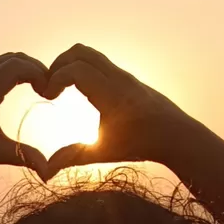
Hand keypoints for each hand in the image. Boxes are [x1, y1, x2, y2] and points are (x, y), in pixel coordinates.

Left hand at [0, 52, 50, 177]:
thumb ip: (24, 157)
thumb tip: (49, 172)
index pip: (15, 66)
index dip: (37, 73)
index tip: (47, 92)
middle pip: (13, 58)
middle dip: (36, 68)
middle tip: (48, 88)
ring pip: (5, 59)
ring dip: (25, 67)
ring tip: (39, 86)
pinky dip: (14, 69)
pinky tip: (23, 86)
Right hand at [38, 43, 189, 175]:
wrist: (178, 137)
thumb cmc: (142, 145)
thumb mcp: (105, 152)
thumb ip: (74, 157)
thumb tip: (46, 171)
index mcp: (111, 95)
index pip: (75, 69)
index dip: (55, 78)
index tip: (48, 96)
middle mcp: (118, 78)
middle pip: (80, 52)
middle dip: (58, 64)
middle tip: (49, 86)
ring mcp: (124, 75)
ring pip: (90, 53)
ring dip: (70, 64)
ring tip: (61, 87)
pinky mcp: (127, 77)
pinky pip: (99, 63)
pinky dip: (83, 68)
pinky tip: (79, 92)